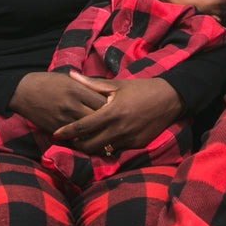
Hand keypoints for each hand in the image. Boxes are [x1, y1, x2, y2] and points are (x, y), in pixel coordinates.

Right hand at [8, 71, 107, 133]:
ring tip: (106, 134)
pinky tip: (89, 139)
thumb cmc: (48, 82)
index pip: (102, 101)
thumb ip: (86, 87)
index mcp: (77, 89)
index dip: (112, 106)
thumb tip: (106, 94)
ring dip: (96, 133)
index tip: (116, 108)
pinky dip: (82, 139)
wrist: (23, 92)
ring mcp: (63, 118)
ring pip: (87, 131)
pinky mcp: (55, 129)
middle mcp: (72, 104)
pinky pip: (74, 138)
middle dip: (107, 122)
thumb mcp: (69, 79)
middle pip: (98, 118)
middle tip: (114, 124)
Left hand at [51, 72, 183, 154]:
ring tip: (86, 139)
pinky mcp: (137, 145)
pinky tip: (106, 137)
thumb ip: (91, 84)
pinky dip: (109, 144)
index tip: (56, 134)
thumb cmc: (141, 89)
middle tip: (71, 139)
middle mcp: (119, 129)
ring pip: (103, 150)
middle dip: (77, 144)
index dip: (67, 132)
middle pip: (89, 146)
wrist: (169, 99)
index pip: (83, 127)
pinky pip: (117, 149)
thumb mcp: (116, 85)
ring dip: (93, 146)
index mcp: (111, 113)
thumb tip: (71, 75)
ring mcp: (129, 139)